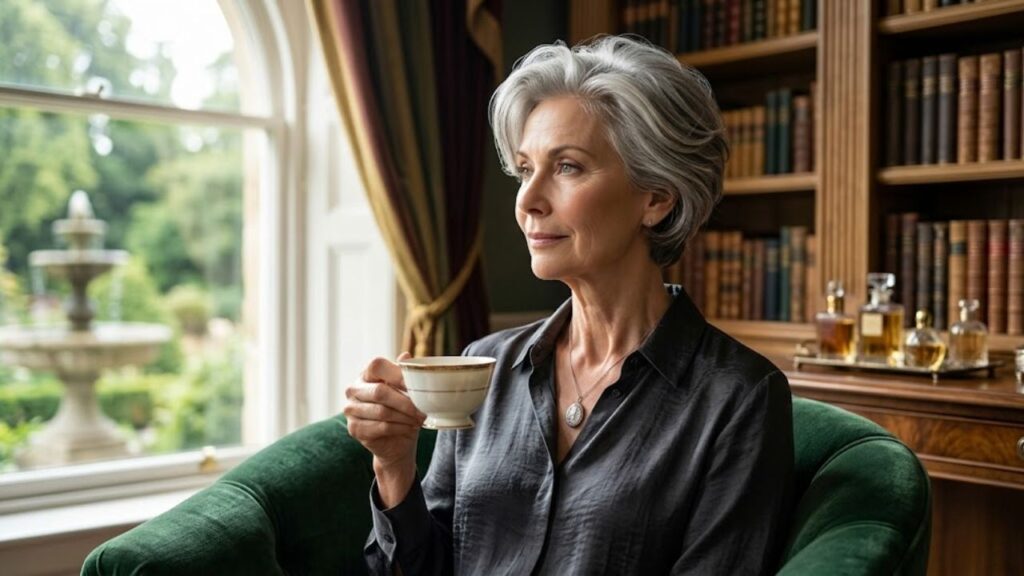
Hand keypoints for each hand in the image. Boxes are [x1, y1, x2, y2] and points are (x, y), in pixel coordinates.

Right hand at [344, 352, 425, 505]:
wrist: (396, 440)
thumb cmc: (401, 409)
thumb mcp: (405, 389)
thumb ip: (403, 372)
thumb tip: (405, 356)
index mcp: (366, 374)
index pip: (377, 366)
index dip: (398, 375)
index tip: (418, 386)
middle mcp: (354, 389)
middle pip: (380, 391)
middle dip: (406, 402)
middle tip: (423, 410)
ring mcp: (351, 409)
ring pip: (382, 411)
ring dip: (405, 417)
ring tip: (419, 420)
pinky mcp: (354, 428)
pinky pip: (381, 427)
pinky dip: (400, 428)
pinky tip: (410, 427)